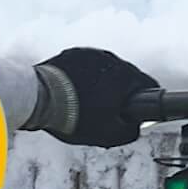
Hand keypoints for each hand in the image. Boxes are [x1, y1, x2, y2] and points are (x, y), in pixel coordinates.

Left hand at [34, 48, 158, 147]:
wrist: (39, 99)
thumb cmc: (75, 117)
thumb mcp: (109, 135)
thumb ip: (130, 131)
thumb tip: (136, 127)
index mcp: (125, 74)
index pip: (148, 84)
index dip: (147, 100)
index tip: (140, 110)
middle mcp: (110, 58)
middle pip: (125, 76)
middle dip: (121, 93)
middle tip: (110, 112)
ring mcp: (89, 53)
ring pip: (104, 70)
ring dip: (102, 83)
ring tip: (88, 103)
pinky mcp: (71, 54)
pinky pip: (85, 66)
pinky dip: (83, 77)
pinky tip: (74, 93)